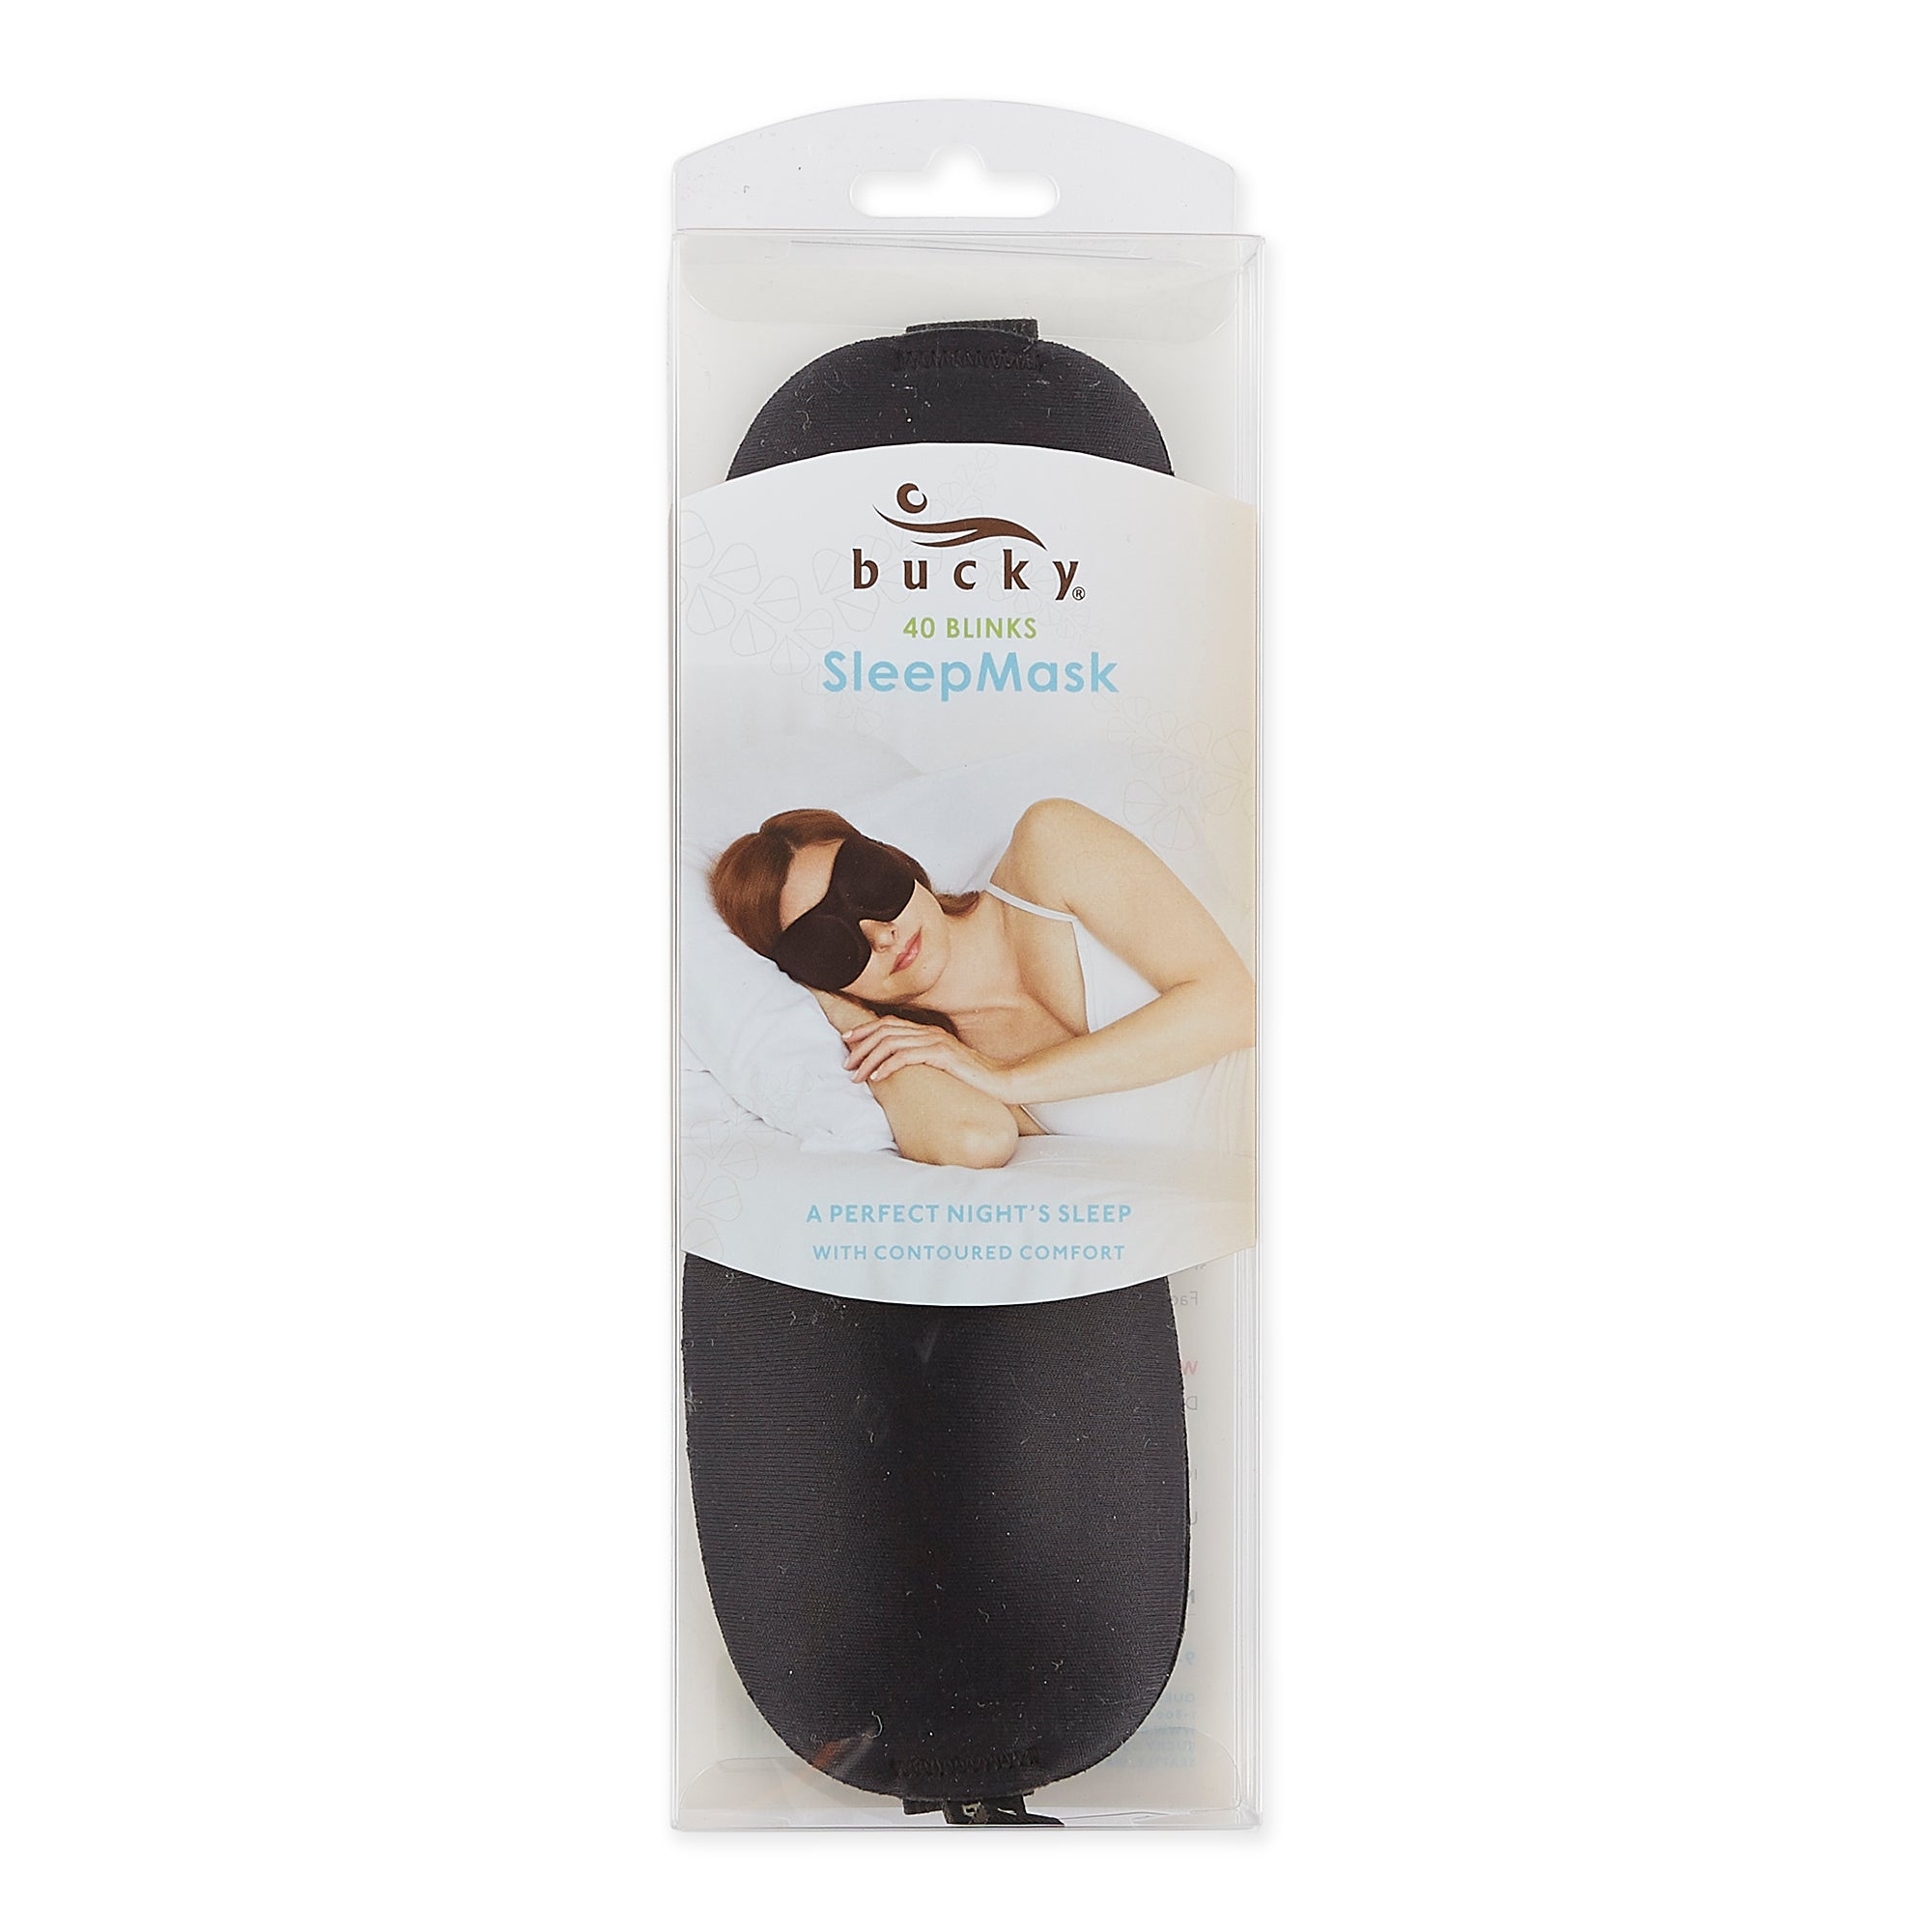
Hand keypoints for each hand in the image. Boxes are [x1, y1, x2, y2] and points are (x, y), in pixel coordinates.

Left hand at [841, 1017, 1014, 1099]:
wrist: (998, 1082)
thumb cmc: (969, 1079)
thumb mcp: (939, 1067)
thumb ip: (920, 1061)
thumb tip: (893, 1068)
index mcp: (928, 1031)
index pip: (888, 1023)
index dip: (865, 1030)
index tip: (847, 1041)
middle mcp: (930, 1032)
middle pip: (884, 1030)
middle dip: (861, 1046)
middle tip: (846, 1064)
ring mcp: (936, 1041)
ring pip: (890, 1043)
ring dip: (869, 1059)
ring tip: (856, 1076)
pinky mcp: (942, 1055)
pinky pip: (906, 1056)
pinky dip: (887, 1066)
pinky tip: (877, 1078)